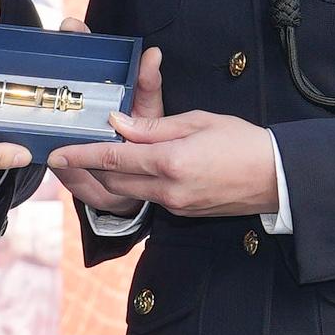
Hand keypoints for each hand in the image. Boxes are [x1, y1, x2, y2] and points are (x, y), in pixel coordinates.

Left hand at [49, 47, 281, 220]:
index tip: (56, 151)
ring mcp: (175, 205)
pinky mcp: (183, 213)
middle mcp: (168, 190)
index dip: (81, 154)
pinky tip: (139, 166)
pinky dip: (137, 182)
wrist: (277, 178)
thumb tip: (118, 124)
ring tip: (102, 154)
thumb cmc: (243, 142)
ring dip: (113, 174)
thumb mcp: (198, 121)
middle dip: (91, 166)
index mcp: (170, 162)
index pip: (113, 157)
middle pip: (114, 179)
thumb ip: (153, 126)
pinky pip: (150, 197)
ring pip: (130, 191)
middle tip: (75, 148)